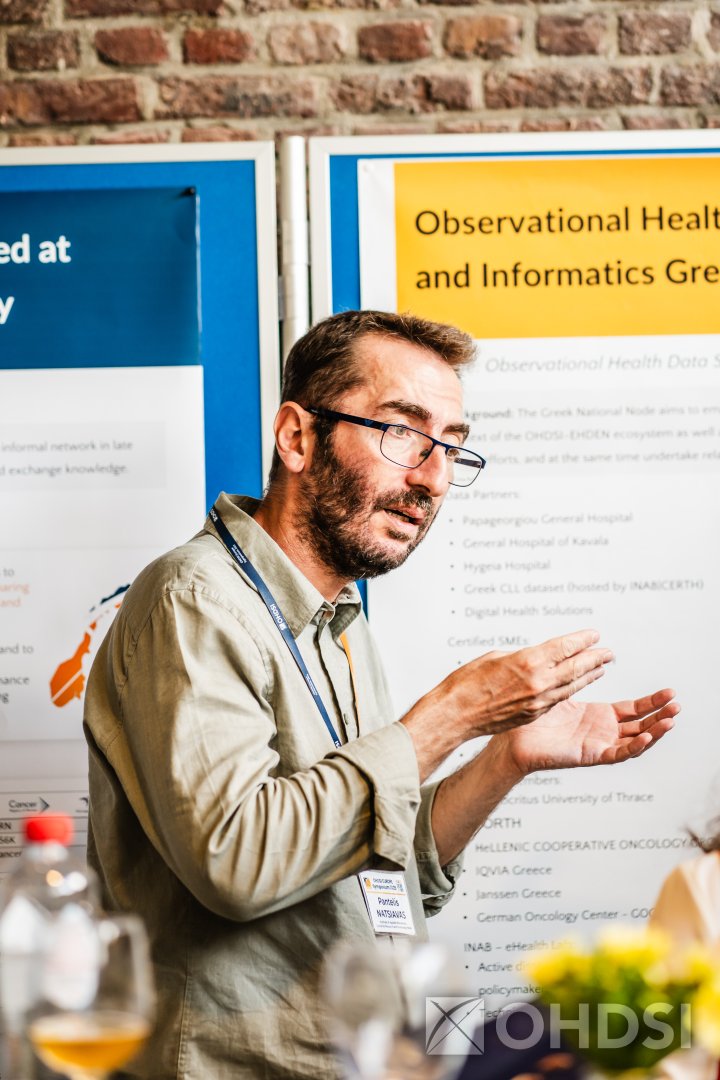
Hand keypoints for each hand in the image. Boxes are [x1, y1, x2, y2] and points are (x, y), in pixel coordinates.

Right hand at [438, 628, 612, 739]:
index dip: (581, 640)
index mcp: (528, 662)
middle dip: (594, 658)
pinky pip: (557, 699)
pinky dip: (570, 690)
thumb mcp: (495, 657)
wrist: (456, 714)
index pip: (564, 647)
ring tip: (601, 668)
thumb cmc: (467, 683)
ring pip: (571, 686)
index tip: (594, 635)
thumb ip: (522, 657)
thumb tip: (537, 657)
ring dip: (588, 676)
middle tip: (608, 652)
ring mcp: (537, 701)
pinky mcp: (532, 714)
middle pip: (574, 667)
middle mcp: (538, 682)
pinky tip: (577, 685)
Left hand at [497, 687, 678, 773]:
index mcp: (598, 716)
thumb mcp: (562, 691)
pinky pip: (617, 753)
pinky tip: (647, 736)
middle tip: (677, 704)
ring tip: (671, 720)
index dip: (651, 702)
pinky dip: (634, 746)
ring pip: (635, 741)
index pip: (632, 709)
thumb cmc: (533, 717)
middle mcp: (602, 731)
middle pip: (640, 724)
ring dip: (655, 731)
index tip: (669, 692)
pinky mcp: (589, 756)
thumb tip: (589, 652)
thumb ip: (577, 675)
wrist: (514, 739)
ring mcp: (598, 744)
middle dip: (660, 714)